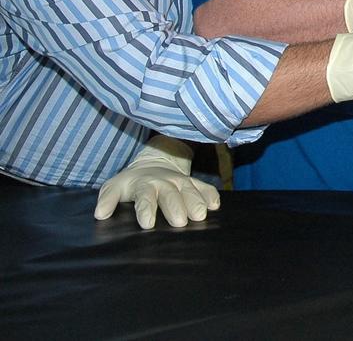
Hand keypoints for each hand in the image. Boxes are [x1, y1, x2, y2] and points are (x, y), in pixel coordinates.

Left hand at [93, 136, 219, 229]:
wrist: (152, 165)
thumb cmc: (131, 183)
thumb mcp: (114, 187)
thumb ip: (107, 199)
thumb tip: (100, 214)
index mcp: (144, 185)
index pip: (145, 197)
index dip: (146, 210)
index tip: (147, 224)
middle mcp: (164, 182)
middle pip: (171, 195)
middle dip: (176, 207)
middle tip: (180, 223)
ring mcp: (181, 181)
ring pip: (190, 190)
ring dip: (196, 202)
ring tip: (200, 216)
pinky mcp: (193, 182)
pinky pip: (204, 187)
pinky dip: (210, 195)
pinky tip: (215, 206)